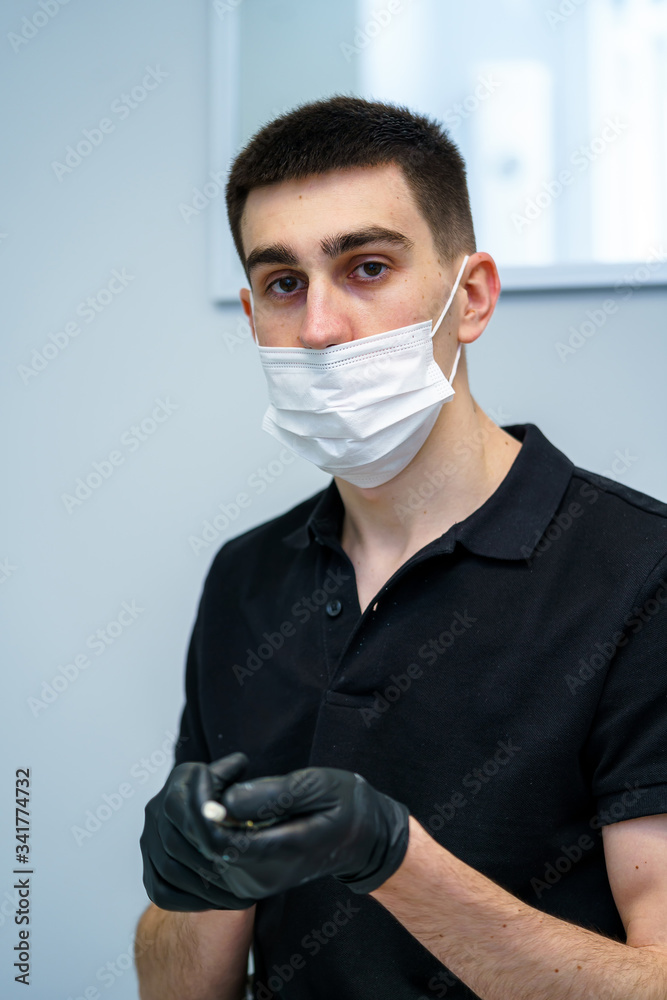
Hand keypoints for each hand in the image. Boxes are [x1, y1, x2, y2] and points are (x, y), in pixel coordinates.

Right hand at [140, 751, 258, 910]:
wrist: (204, 813)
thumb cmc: (226, 792)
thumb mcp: (232, 776)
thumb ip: (233, 774)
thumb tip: (237, 766)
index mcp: (177, 784)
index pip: (187, 814)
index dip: (212, 837)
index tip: (241, 855)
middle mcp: (155, 810)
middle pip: (177, 846)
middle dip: (212, 868)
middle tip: (243, 885)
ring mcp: (148, 840)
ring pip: (168, 871)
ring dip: (203, 890)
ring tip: (235, 900)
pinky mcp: (146, 866)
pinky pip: (159, 891)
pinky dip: (186, 901)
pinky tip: (214, 904)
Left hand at [200, 763, 410, 898]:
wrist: (360, 840)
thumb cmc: (343, 805)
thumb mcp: (319, 786)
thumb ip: (275, 794)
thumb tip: (226, 800)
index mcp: (279, 855)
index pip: (215, 838)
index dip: (202, 801)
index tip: (220, 769)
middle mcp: (257, 879)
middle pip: (197, 846)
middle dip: (193, 802)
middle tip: (219, 770)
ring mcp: (247, 885)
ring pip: (193, 853)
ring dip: (192, 813)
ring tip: (219, 784)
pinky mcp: (240, 882)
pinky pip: (201, 859)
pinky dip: (197, 829)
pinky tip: (218, 804)